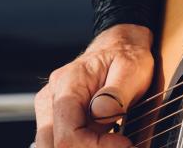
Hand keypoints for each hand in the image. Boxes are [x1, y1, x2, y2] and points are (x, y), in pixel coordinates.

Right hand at [34, 23, 153, 147]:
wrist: (120, 45)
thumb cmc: (126, 55)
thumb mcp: (131, 69)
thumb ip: (114, 95)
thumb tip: (98, 115)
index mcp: (67, 84)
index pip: (67, 135)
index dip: (94, 147)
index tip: (125, 144)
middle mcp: (51, 97)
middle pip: (53, 146)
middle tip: (119, 145)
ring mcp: (50, 108)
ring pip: (54, 146)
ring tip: (113, 141)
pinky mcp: (57, 117)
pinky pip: (63, 140)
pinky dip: (83, 146)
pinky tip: (103, 141)